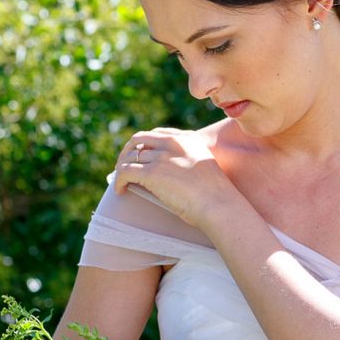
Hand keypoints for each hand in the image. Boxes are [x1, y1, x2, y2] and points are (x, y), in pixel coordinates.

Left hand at [113, 127, 239, 229]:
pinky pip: (126, 172)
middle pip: (139, 139)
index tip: (141, 156)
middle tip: (124, 166)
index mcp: (188, 138)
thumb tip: (167, 175)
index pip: (158, 134)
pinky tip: (120, 191)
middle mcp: (173, 142)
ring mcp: (162, 156)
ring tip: (121, 181)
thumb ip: (188, 162)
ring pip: (130, 156)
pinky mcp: (153, 172)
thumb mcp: (204, 168)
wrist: (220, 205)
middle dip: (128, 152)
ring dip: (122, 168)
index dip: (145, 145)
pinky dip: (119, 181)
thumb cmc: (216, 196)